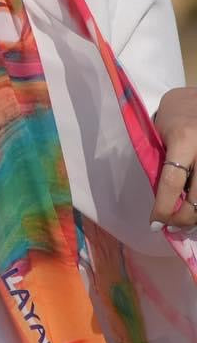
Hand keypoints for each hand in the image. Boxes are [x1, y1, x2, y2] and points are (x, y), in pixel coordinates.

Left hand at [151, 86, 196, 228]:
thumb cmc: (175, 117)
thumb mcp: (161, 135)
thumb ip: (163, 164)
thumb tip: (163, 201)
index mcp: (183, 140)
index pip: (172, 182)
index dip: (164, 208)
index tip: (156, 223)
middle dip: (184, 218)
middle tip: (172, 225)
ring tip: (187, 218)